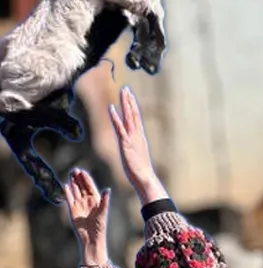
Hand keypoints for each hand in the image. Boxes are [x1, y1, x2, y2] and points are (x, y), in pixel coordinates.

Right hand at [63, 168, 110, 266]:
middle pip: (81, 187)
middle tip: (75, 170)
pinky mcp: (72, 209)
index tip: (82, 171)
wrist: (91, 236)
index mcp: (96, 199)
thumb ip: (105, 200)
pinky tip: (65, 186)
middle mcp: (87, 200)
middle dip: (78, 178)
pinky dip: (67, 193)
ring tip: (70, 175)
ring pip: (75, 191)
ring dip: (73, 183)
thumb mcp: (103, 212)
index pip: (90, 186)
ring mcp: (79, 204)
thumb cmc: (100, 225)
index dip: (86, 179)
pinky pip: (69, 199)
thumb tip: (108, 189)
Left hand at [108, 86, 167, 203]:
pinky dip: (116, 117)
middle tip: (126, 88)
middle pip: (133, 114)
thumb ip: (134, 149)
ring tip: (122, 91)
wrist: (145, 179)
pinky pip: (120, 128)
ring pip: (129, 117)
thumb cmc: (140, 172)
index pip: (136, 118)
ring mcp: (132, 138)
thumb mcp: (136, 157)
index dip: (132, 107)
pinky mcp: (126, 144)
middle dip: (129, 101)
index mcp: (139, 138)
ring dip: (125, 103)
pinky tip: (111, 108)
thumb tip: (132, 148)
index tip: (130, 96)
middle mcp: (137, 135)